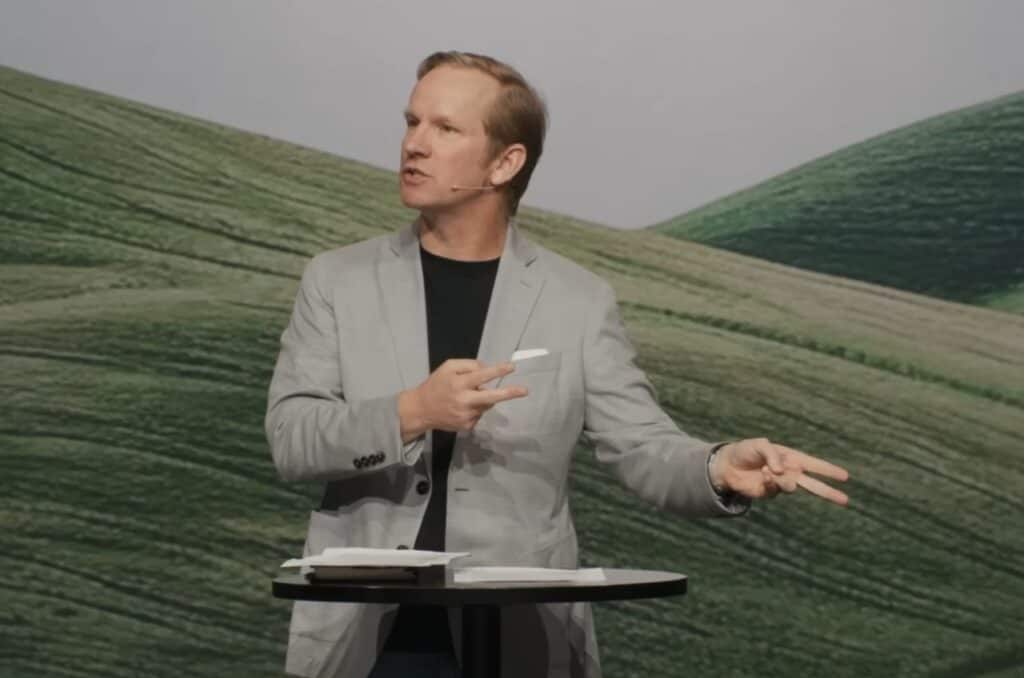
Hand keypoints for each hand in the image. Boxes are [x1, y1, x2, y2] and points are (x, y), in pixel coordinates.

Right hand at [399, 359, 526, 438]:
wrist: (421, 410)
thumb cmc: (436, 385)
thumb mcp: (447, 367)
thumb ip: (467, 365)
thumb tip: (486, 369)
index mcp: (459, 383)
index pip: (482, 375)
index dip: (498, 371)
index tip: (512, 367)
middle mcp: (464, 400)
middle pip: (491, 397)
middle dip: (509, 393)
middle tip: (525, 391)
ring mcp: (466, 416)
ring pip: (486, 405)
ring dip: (483, 399)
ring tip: (466, 396)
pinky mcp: (467, 426)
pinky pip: (479, 414)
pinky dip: (476, 409)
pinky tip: (462, 408)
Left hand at [710, 438, 849, 505]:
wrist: (728, 466)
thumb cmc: (745, 451)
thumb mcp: (759, 445)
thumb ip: (772, 455)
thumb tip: (781, 472)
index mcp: (791, 457)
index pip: (814, 464)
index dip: (829, 470)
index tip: (845, 476)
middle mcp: (789, 471)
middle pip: (813, 484)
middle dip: (828, 492)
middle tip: (845, 500)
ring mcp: (780, 483)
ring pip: (793, 487)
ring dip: (783, 481)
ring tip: (768, 472)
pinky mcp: (770, 492)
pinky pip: (776, 489)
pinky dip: (770, 483)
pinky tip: (762, 476)